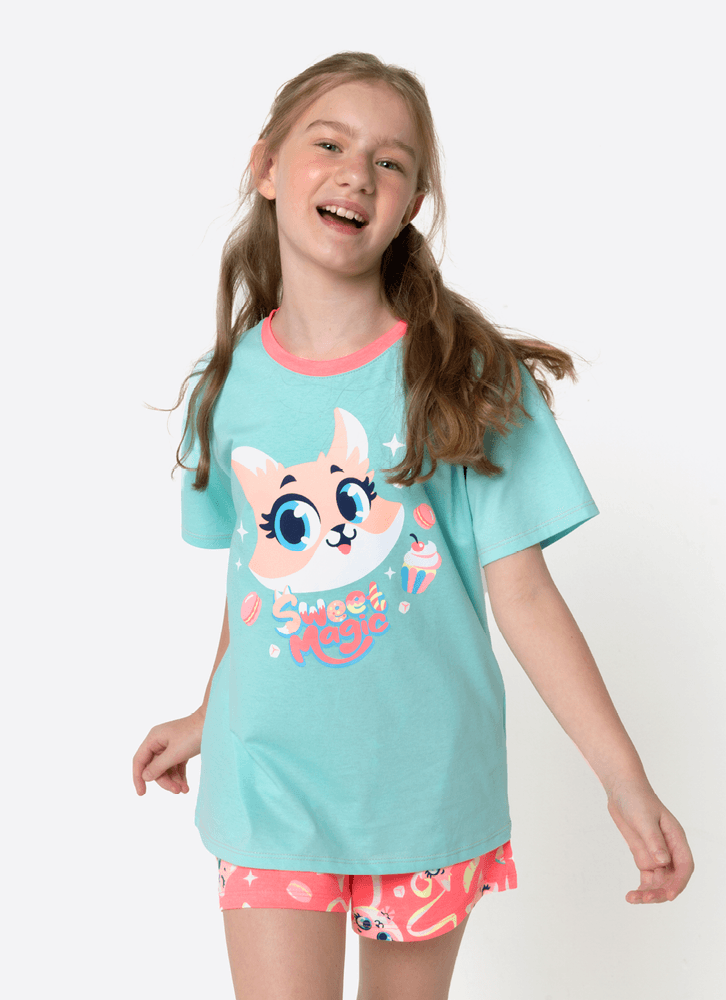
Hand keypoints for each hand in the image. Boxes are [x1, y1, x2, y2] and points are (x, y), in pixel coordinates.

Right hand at [132, 711, 204, 795]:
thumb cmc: (193, 734)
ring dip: (174, 781)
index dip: (138, 777)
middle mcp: (160, 742)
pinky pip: (176, 766)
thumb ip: (158, 766)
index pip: (139, 760)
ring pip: (166, 769)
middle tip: (176, 791)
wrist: (215, 724)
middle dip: (164, 781)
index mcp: (153, 738)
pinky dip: (180, 777)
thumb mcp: (174, 753)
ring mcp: (171, 746)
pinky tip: (186, 787)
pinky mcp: (182, 749)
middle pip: (154, 767)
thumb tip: (145, 777)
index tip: (142, 793)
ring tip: (184, 790)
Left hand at [606, 778, 693, 902]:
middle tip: (644, 898)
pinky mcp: (644, 855)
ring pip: (659, 881)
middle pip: (672, 878)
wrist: (621, 789)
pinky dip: (641, 888)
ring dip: (649, 892)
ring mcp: (656, 854)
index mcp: (676, 839)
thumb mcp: (644, 819)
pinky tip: (632, 896)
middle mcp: (669, 849)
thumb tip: (663, 862)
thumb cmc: (636, 799)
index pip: (684, 866)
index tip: (669, 896)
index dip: (679, 883)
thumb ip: (654, 841)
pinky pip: (647, 878)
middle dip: (660, 891)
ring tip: (632, 898)